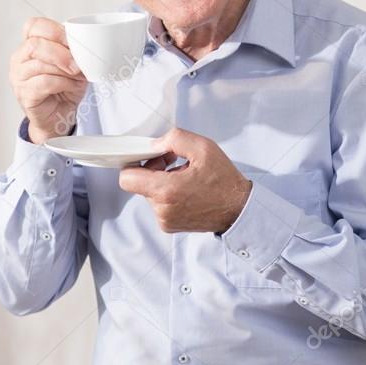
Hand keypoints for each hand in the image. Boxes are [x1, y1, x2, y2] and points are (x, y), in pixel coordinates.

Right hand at [9, 17, 87, 144]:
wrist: (59, 116)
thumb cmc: (64, 88)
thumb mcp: (73, 64)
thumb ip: (73, 52)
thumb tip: (83, 45)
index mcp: (29, 45)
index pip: (33, 26)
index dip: (54, 31)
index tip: (72, 41)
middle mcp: (19, 59)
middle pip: (35, 44)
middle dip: (61, 53)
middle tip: (77, 64)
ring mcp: (18, 78)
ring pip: (39, 64)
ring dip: (64, 70)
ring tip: (75, 77)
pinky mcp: (24, 95)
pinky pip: (43, 83)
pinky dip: (61, 83)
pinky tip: (69, 87)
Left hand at [119, 128, 252, 233]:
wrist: (239, 209)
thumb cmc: (224, 181)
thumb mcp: (203, 147)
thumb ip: (174, 139)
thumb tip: (154, 144)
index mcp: (167, 191)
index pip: (127, 179)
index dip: (134, 163)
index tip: (146, 156)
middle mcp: (162, 209)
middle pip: (139, 184)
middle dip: (153, 169)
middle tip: (174, 162)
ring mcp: (165, 220)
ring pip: (149, 193)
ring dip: (162, 182)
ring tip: (185, 177)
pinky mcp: (169, 226)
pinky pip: (159, 204)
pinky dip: (168, 194)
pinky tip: (186, 190)